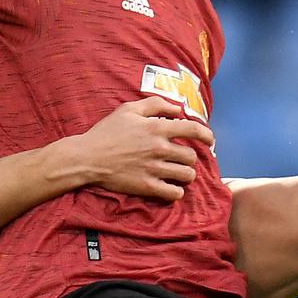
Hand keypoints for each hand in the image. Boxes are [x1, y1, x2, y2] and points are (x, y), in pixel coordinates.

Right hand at [66, 97, 214, 201]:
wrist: (87, 157)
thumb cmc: (107, 131)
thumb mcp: (129, 109)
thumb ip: (156, 105)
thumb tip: (177, 109)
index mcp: (157, 128)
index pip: (193, 130)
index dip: (206, 135)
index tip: (210, 140)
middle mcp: (159, 149)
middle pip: (191, 156)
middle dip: (190, 157)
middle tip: (183, 158)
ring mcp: (154, 169)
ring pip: (187, 175)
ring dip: (186, 174)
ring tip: (179, 173)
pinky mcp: (147, 186)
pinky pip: (173, 193)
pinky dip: (176, 191)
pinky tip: (172, 187)